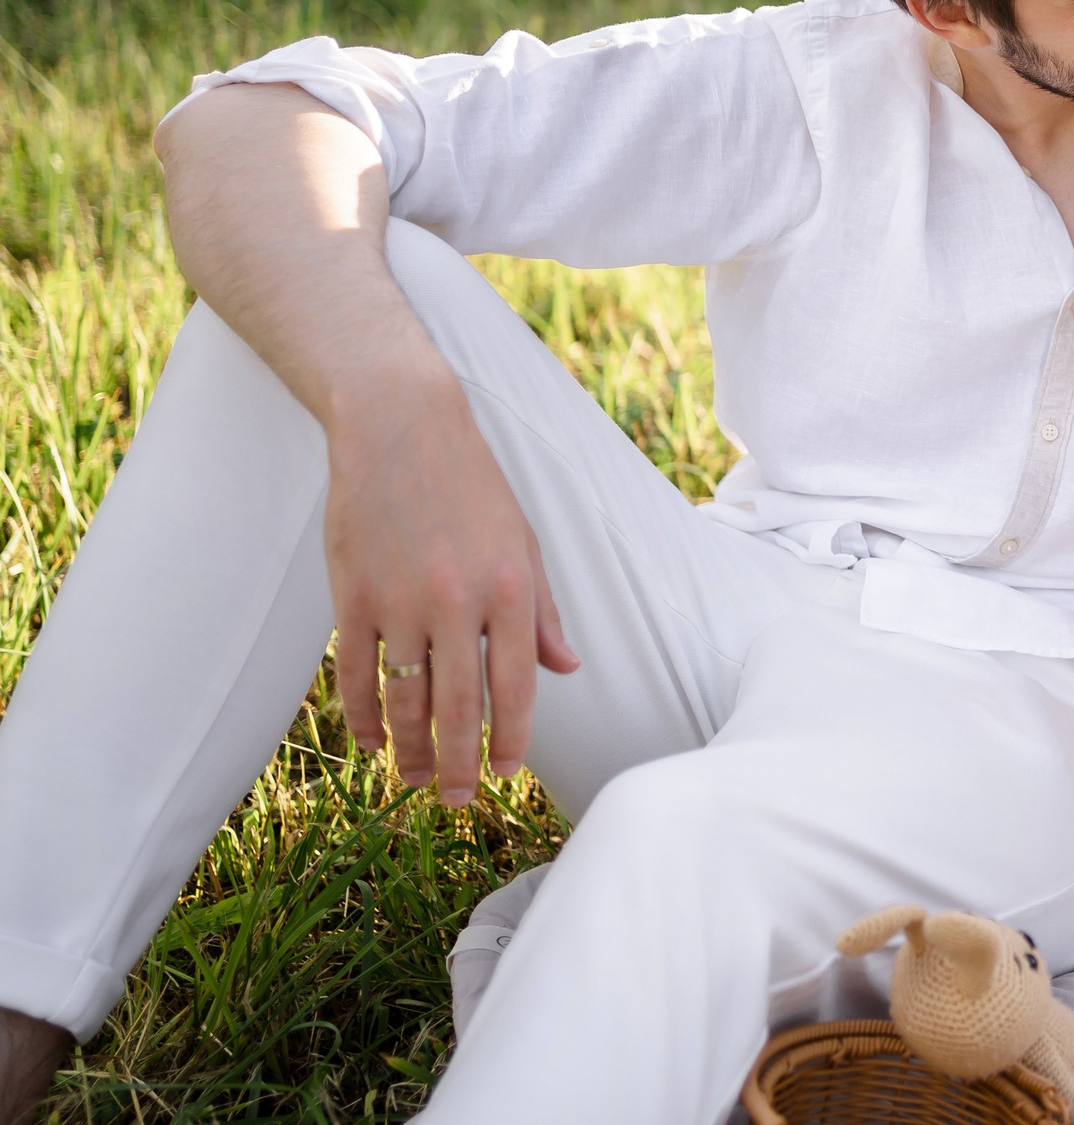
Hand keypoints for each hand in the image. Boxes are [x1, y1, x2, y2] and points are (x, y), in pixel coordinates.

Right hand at [323, 357, 577, 803]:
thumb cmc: (472, 487)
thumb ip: (543, 612)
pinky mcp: (352, 596)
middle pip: (457, 707)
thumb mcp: (524, 543)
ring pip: (404, 700)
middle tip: (459, 801)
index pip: (516, 686)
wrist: (401, 428)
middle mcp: (458, 601)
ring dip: (409, 751)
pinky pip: (356, 675)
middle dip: (459, 764)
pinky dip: (362, 716)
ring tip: (415, 779)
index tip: (507, 773)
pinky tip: (371, 742)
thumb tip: (566, 669)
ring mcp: (400, 602)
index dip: (512, 738)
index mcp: (512, 589)